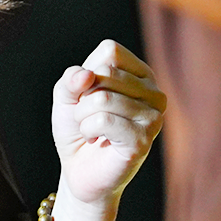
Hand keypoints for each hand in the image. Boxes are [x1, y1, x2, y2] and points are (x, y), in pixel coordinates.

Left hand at [50, 41, 164, 220]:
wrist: (79, 169)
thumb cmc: (77, 128)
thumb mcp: (66, 95)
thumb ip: (71, 79)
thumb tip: (86, 75)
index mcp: (141, 74)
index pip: (110, 51)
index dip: (88, 73)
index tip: (88, 95)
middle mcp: (154, 92)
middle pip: (105, 72)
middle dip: (83, 97)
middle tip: (88, 117)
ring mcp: (153, 116)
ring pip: (102, 97)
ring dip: (83, 117)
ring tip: (91, 130)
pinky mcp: (143, 139)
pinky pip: (103, 120)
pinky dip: (88, 130)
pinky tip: (97, 140)